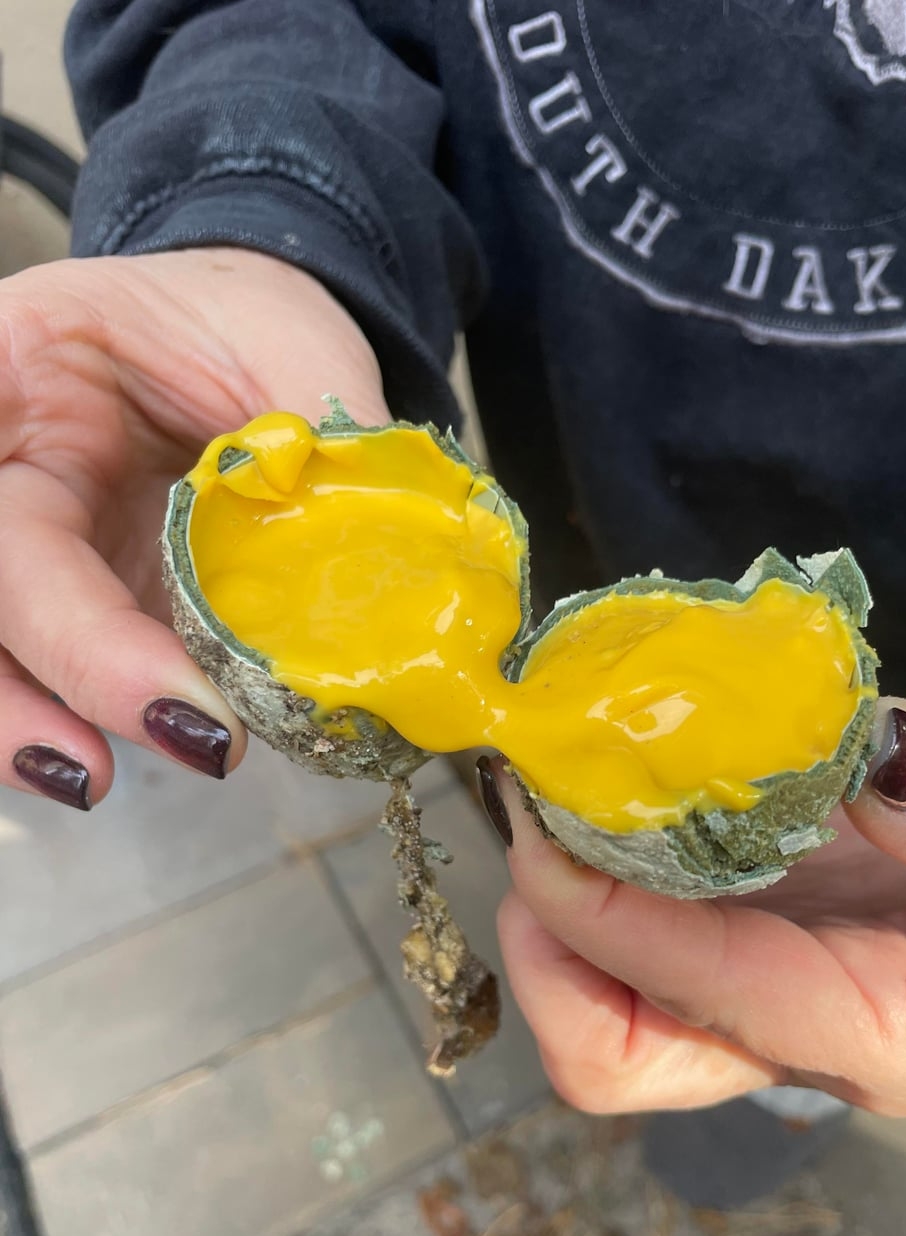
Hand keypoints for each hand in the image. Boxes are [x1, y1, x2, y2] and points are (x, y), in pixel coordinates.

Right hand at [0, 248, 389, 808]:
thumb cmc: (244, 320)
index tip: (139, 670)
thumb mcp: (289, 342)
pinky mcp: (65, 592)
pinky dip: (71, 711)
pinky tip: (112, 753)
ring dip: (25, 718)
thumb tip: (402, 567)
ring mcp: (22, 531)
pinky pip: (39, 661)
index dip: (48, 594)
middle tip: (123, 754)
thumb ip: (324, 436)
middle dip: (43, 675)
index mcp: (19, 361)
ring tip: (92, 778)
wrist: (238, 335)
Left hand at [495, 701, 905, 1116]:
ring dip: (554, 908)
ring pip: (603, 1003)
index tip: (549, 825)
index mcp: (896, 1041)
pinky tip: (603, 777)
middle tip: (534, 827)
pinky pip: (632, 928)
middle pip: (621, 1059)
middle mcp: (802, 1037)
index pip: (725, 1001)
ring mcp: (759, 987)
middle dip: (549, 955)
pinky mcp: (743, 931)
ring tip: (554, 791)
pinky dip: (592, 864)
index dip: (620, 922)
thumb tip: (868, 758)